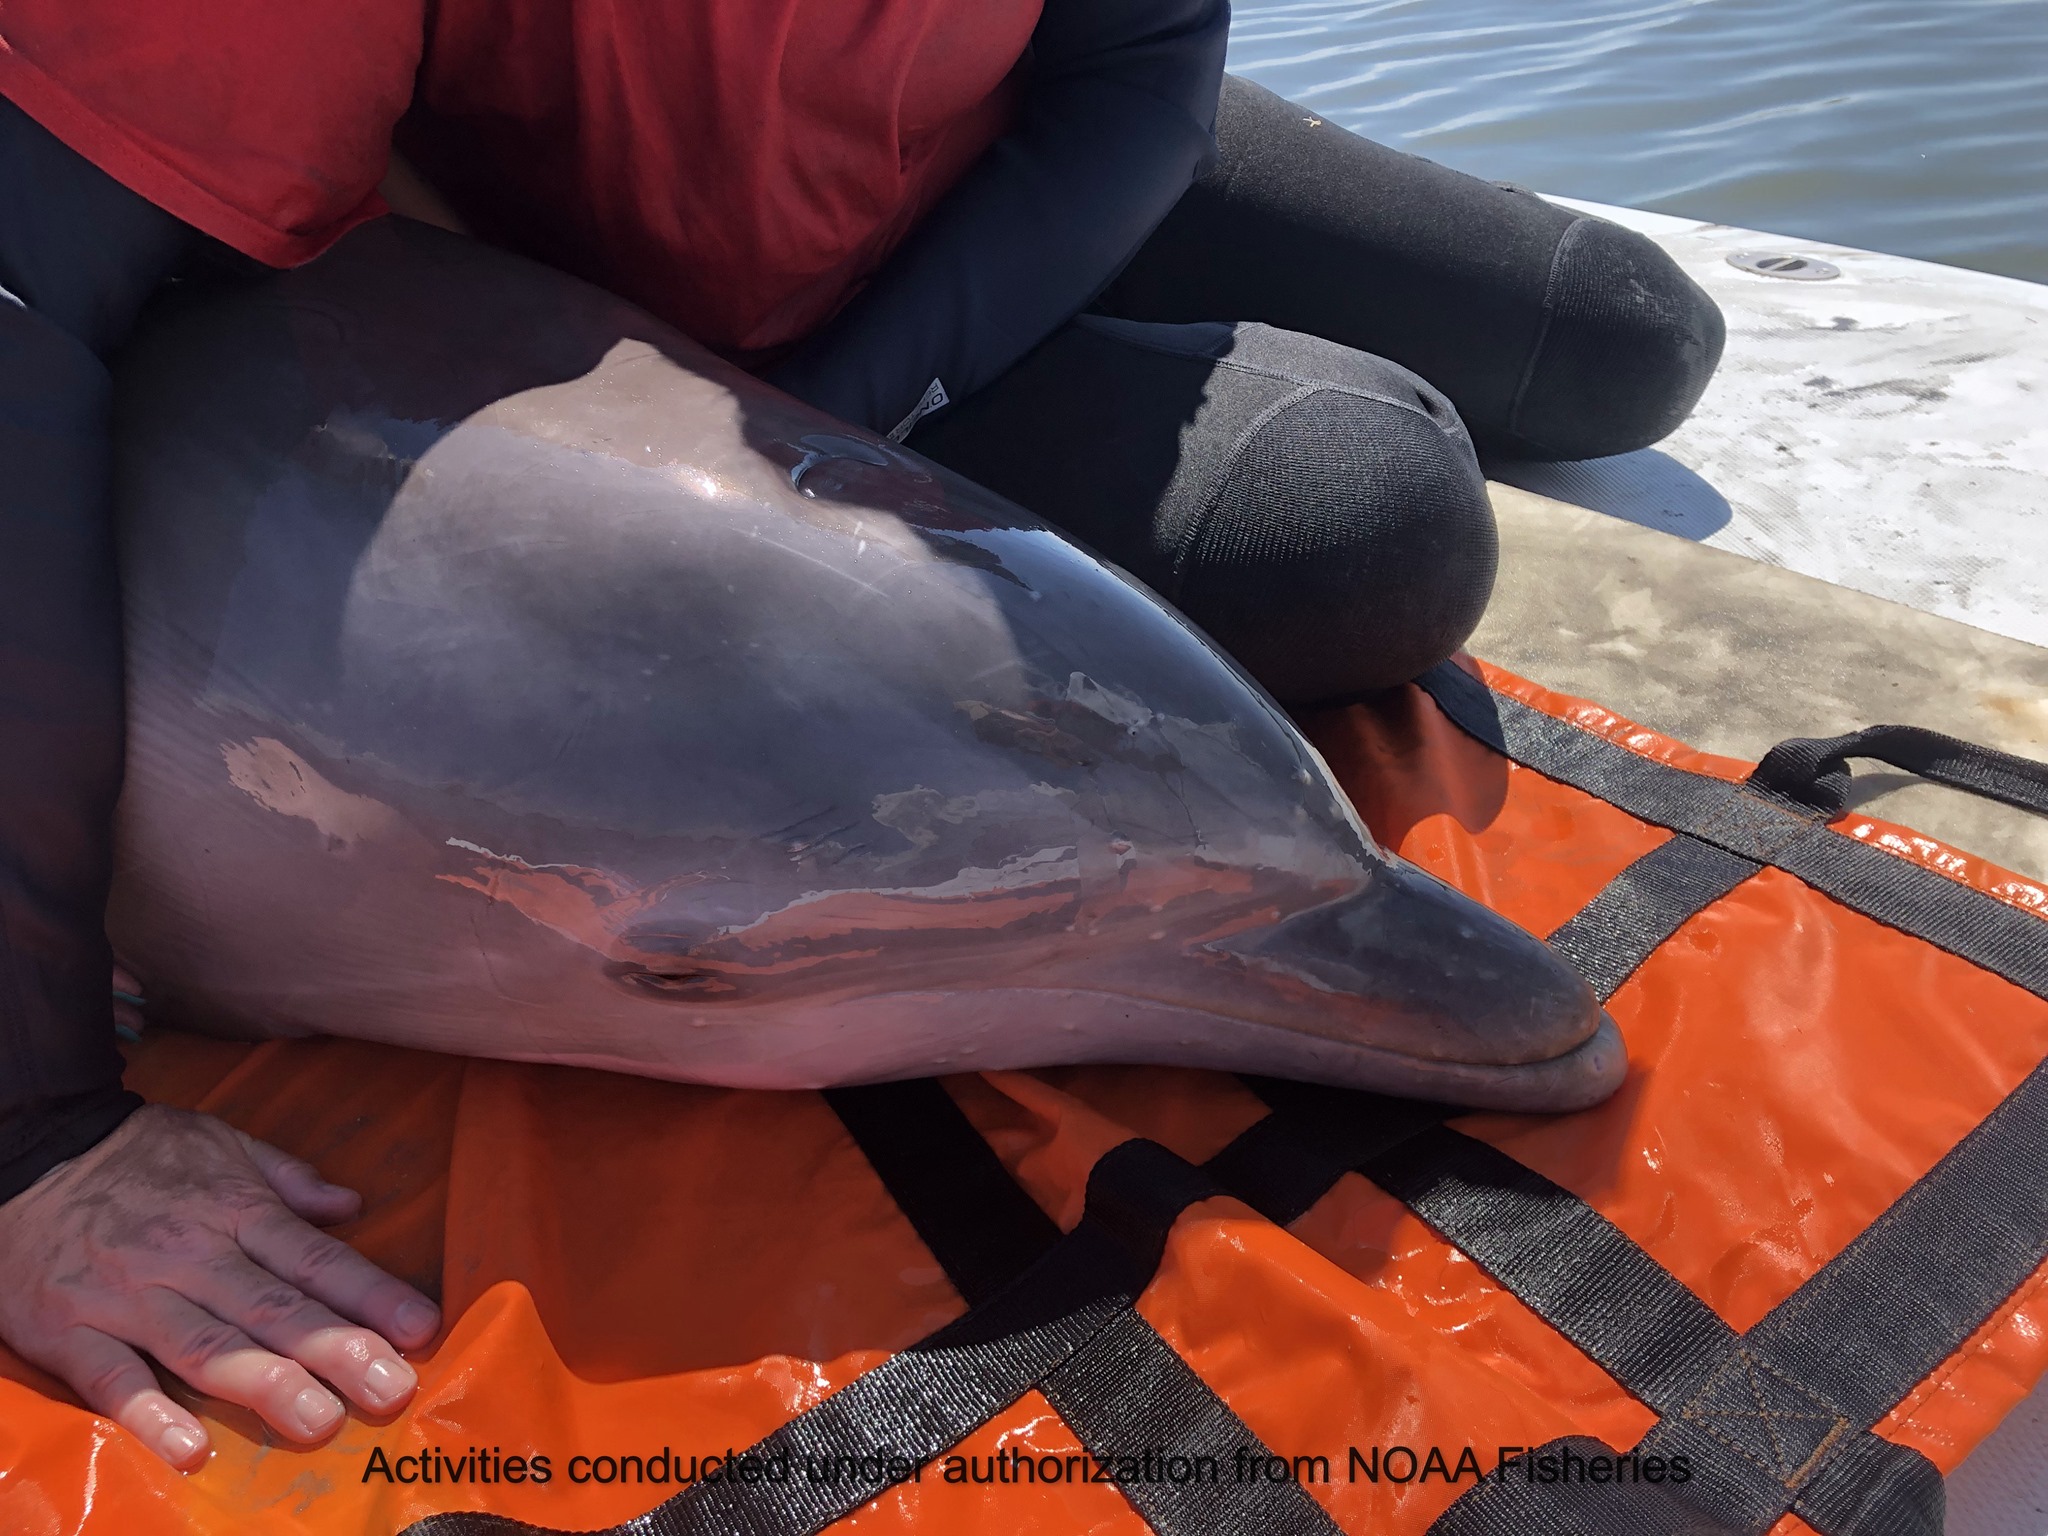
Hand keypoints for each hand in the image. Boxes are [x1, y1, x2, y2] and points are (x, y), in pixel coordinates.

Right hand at [0, 1104, 440, 1468]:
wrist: (29, 1148)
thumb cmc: (141, 1154)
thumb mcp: (223, 1143)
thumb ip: (290, 1179)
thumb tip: (354, 1205)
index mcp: (237, 1211)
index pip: (316, 1260)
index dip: (372, 1295)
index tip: (422, 1328)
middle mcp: (193, 1256)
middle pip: (276, 1309)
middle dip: (339, 1351)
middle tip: (394, 1391)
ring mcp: (131, 1297)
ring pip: (208, 1348)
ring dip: (267, 1386)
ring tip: (321, 1421)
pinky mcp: (73, 1332)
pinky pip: (114, 1380)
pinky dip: (150, 1414)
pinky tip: (190, 1449)